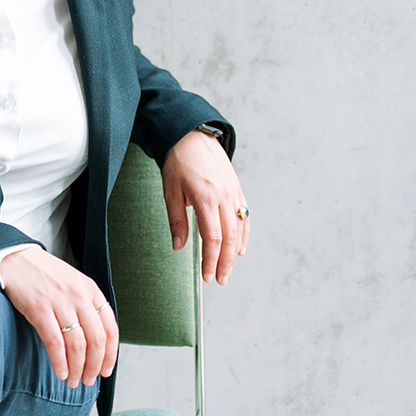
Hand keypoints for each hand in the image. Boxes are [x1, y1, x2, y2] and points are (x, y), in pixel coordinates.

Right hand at [0, 247, 118, 386]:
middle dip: (94, 366)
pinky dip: (60, 363)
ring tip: (73, 381)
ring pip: (77, 345)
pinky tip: (60, 372)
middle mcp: (79, 296)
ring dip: (78, 369)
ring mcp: (60, 302)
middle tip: (89, 380)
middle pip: (96, 340)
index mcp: (91, 290)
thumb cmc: (44, 274)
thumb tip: (95, 340)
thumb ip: (86, 305)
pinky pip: (55, 343)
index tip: (106, 370)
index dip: (110, 354)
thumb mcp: (74, 282)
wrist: (15, 258)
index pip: (110, 328)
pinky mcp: (40, 309)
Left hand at [162, 129, 247, 284]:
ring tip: (228, 269)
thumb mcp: (170, 191)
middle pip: (230, 239)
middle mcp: (224, 197)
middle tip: (220, 280)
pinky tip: (240, 248)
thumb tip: (179, 247)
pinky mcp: (237, 189)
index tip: (207, 276)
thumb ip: (177, 221)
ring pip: (240, 230)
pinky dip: (244, 235)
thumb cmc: (178, 162)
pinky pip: (244, 217)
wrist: (193, 135)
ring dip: (235, 253)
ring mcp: (233, 193)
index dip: (211, 261)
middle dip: (226, 263)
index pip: (213, 239)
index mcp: (205, 198)